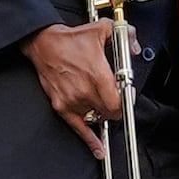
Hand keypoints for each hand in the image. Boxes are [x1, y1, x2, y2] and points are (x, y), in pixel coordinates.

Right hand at [22, 21, 122, 149]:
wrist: (43, 44)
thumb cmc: (70, 39)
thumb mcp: (102, 30)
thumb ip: (125, 36)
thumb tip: (135, 49)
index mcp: (98, 75)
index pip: (119, 102)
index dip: (126, 101)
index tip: (127, 96)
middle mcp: (86, 91)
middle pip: (110, 113)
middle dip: (116, 107)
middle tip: (116, 98)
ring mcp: (73, 101)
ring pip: (97, 119)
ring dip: (103, 114)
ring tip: (104, 106)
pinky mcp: (62, 106)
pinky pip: (79, 128)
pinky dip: (90, 140)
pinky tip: (98, 149)